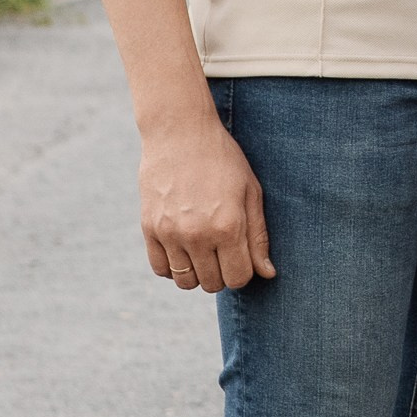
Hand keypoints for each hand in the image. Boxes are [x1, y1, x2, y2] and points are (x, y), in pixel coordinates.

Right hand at [139, 110, 271, 292]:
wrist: (180, 133)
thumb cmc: (223, 160)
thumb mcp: (251, 192)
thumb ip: (258, 236)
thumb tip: (267, 274)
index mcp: (228, 226)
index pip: (238, 278)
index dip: (244, 272)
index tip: (242, 256)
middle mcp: (197, 235)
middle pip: (212, 283)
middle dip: (223, 273)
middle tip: (223, 251)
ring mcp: (170, 233)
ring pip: (185, 281)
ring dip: (198, 273)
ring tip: (204, 251)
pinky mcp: (149, 229)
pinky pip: (160, 269)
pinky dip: (173, 267)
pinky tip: (183, 249)